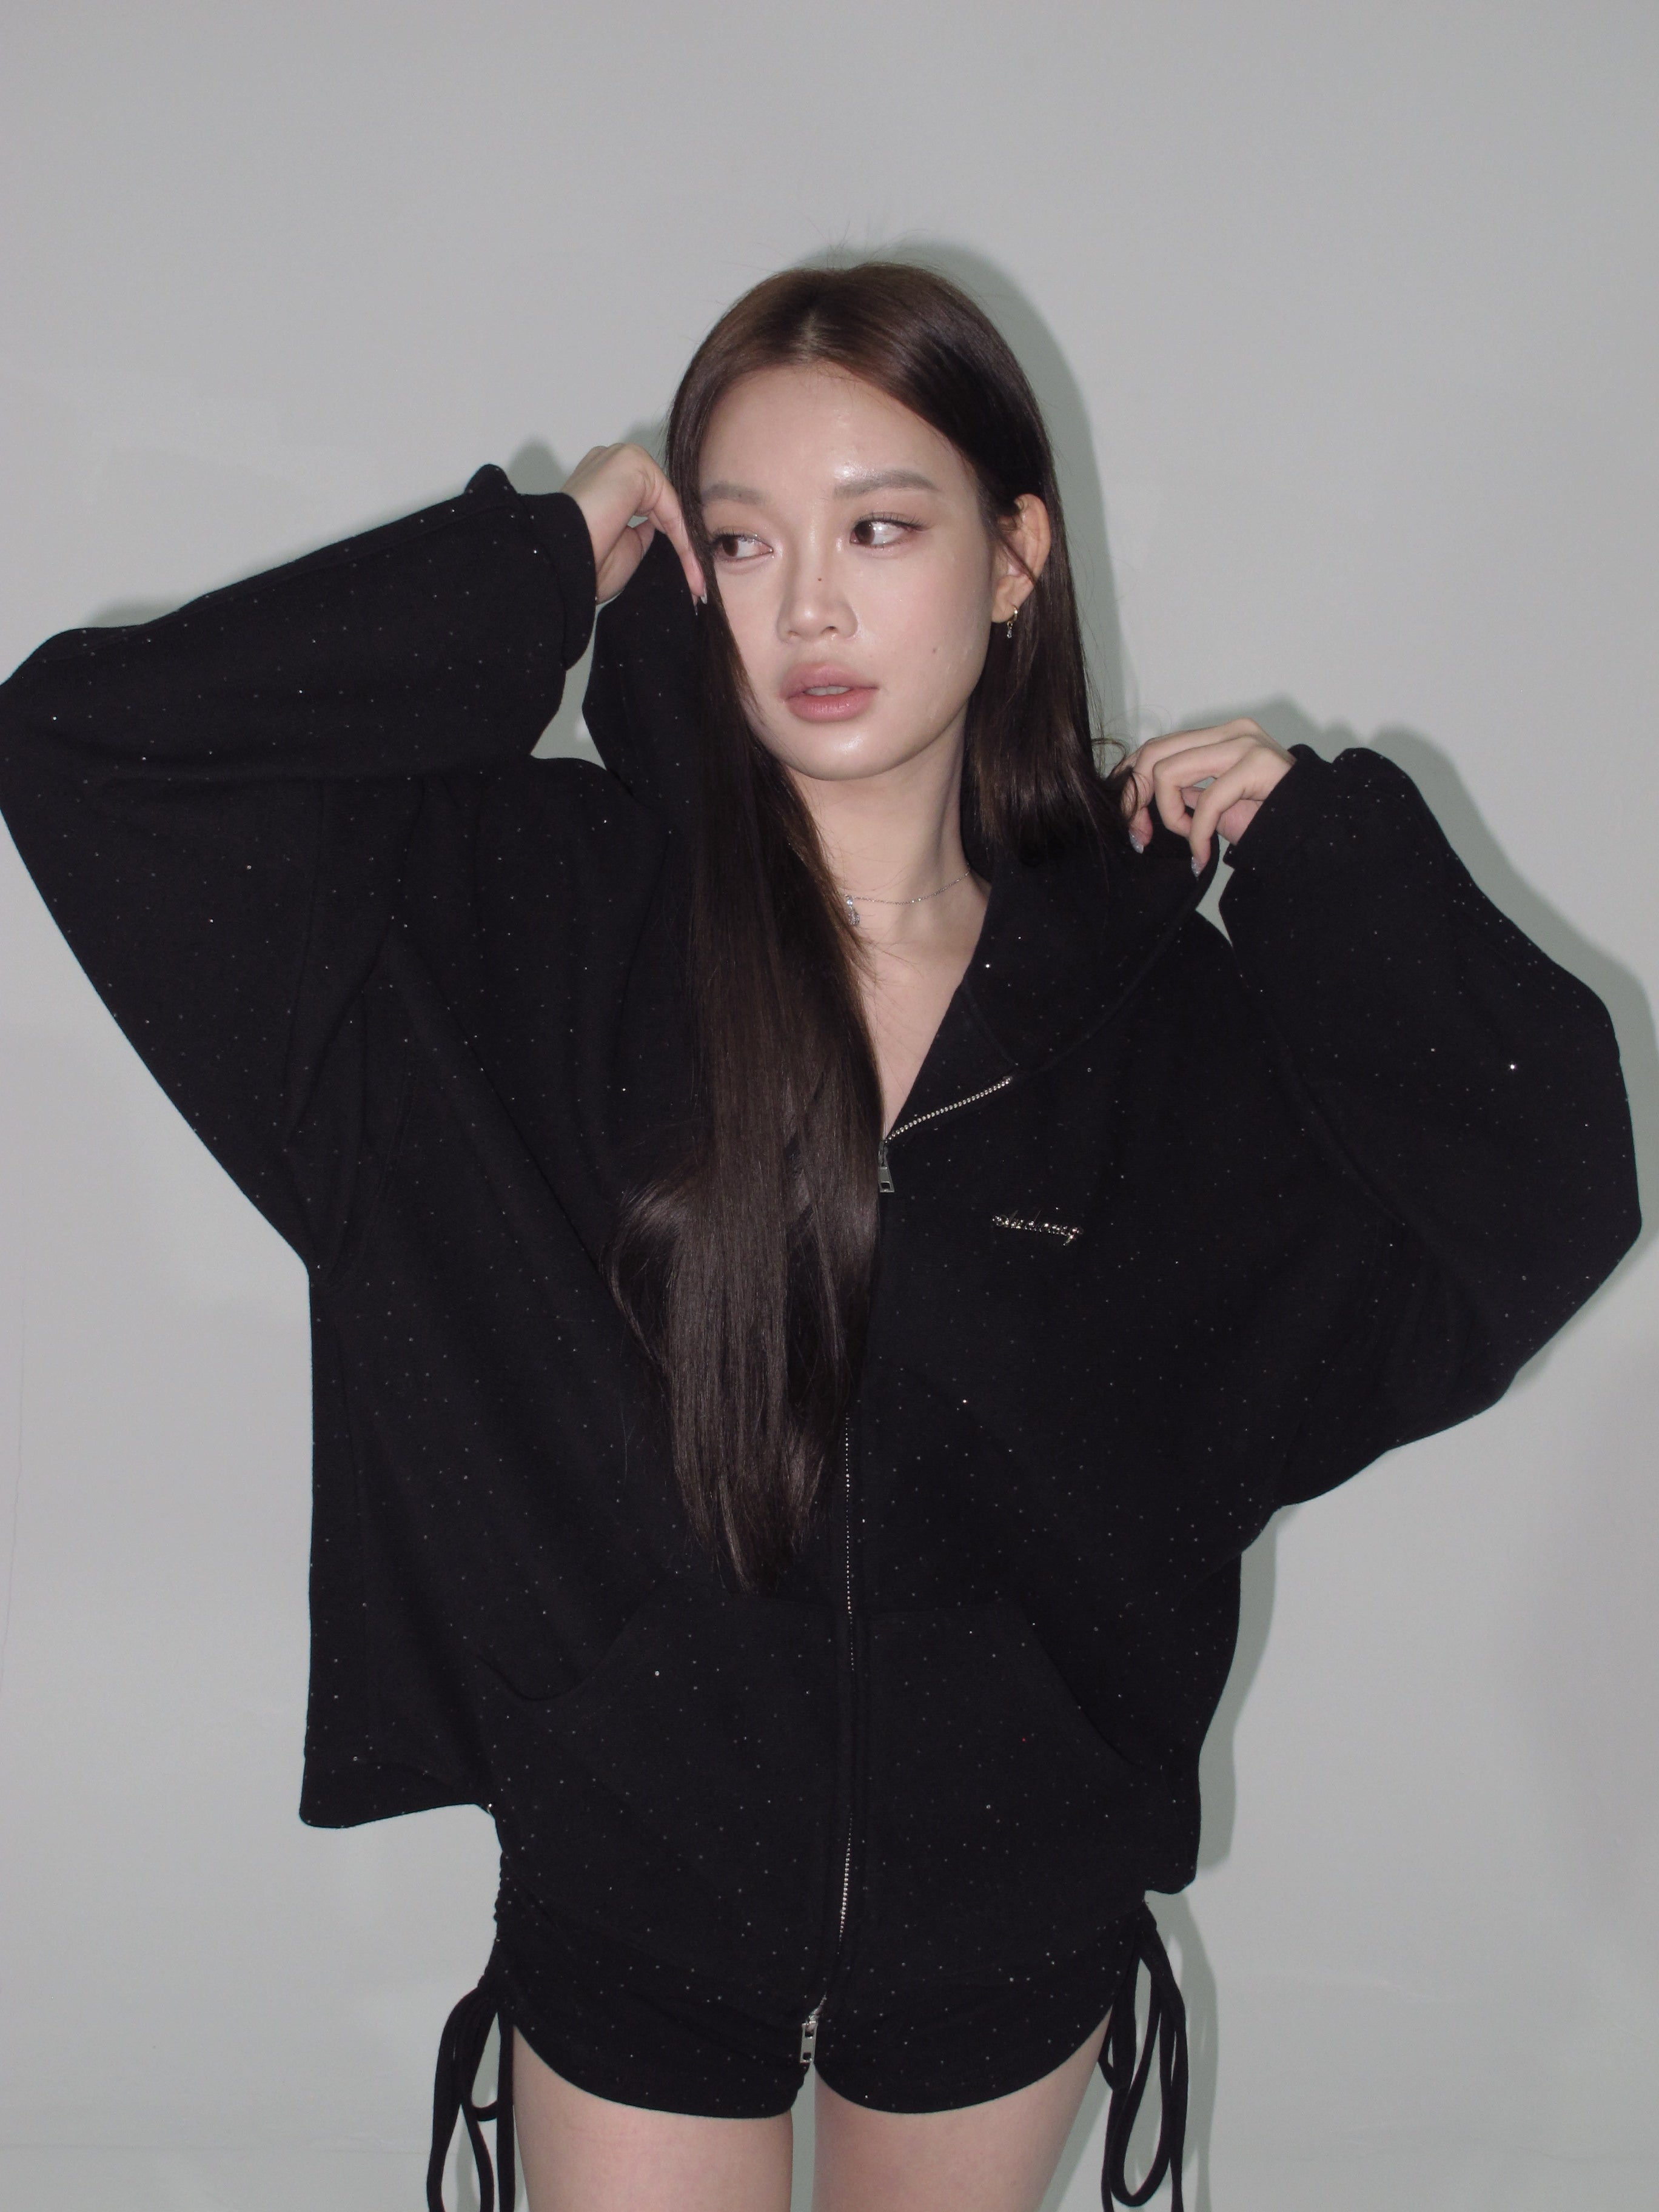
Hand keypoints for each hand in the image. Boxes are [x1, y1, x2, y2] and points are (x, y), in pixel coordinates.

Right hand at [561, 443, 705, 605]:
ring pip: (670, 507)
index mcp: (604, 482)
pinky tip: (693, 568)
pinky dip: (683, 538)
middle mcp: (613, 464)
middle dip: (683, 545)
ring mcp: (623, 460)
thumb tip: (660, 527)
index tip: (690, 579)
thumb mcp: (624, 548)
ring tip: (700, 582)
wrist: (561, 561)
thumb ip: (642, 532)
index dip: (673, 545)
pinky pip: (670, 506)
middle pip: (664, 505)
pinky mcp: (633, 464)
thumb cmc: (584, 562)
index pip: (651, 509)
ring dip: (687, 545)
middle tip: (699, 583)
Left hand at [1123, 717, 1295, 870]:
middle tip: (1143, 836)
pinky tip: (1203, 855)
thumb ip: (1186, 790)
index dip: (1132, 786)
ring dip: (1171, 817)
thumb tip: (1138, 798)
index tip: (1134, 824)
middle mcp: (1230, 731)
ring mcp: (1244, 743)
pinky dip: (1196, 835)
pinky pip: (1205, 803)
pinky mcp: (1257, 765)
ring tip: (1193, 841)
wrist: (1315, 831)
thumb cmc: (1268, 820)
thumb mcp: (1215, 802)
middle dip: (1136, 800)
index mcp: (1218, 735)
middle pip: (1152, 753)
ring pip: (1167, 773)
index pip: (1155, 747)